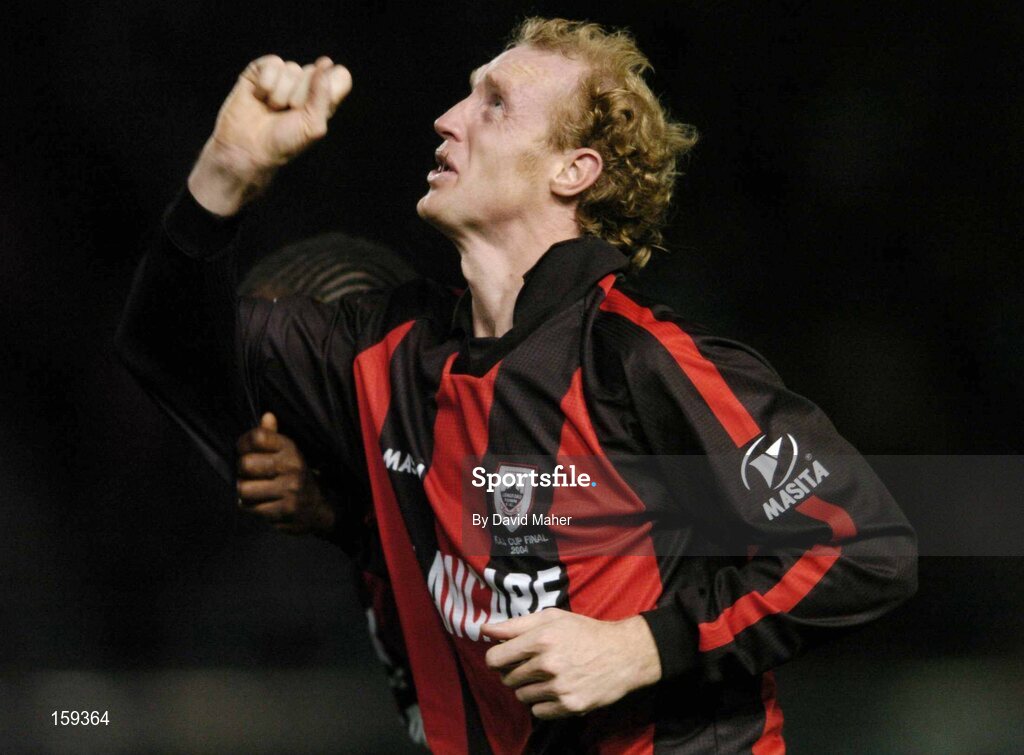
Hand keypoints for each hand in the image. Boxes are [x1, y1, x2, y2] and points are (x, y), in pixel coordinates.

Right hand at [189, 55, 351, 214]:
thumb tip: (325, 63)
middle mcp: (305, 85)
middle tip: (287, 114)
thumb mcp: (312, 126)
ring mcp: (283, 76)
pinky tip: (259, 97)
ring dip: (280, 95)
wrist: (248, 148)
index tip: (316, 102)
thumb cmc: (283, 142)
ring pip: (292, 69)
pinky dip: (266, 84)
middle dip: (300, 96)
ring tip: (271, 109)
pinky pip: (273, 64)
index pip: (341, 77)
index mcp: (323, 100)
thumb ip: (322, 95)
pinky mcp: (261, 71)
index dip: (331, 84)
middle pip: (314, 72)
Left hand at [235, 412, 335, 534]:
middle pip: (246, 464)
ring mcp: (289, 489)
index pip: (257, 437)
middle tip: (248, 474)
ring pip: (244, 489)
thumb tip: (267, 416)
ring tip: (253, 490)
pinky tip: (260, 502)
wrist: (318, 507)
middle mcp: (292, 466)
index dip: (243, 443)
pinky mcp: (285, 510)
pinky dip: (250, 506)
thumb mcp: (288, 453)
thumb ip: (272, 435)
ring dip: (244, 491)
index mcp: (290, 448)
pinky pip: (250, 508)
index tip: (244, 450)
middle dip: (241, 471)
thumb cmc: (294, 475)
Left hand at [482, 608, 661, 719]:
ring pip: (521, 696)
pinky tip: (557, 690)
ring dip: (529, 688)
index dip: (495, 659)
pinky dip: (543, 704)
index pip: (494, 659)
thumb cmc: (585, 632)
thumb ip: (515, 624)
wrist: (623, 654)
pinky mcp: (569, 706)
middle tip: (533, 665)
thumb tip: (485, 630)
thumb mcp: (552, 618)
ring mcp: (558, 687)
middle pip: (507, 679)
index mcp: (540, 638)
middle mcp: (547, 664)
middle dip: (515, 672)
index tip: (504, 659)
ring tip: (548, 676)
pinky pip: (538, 712)